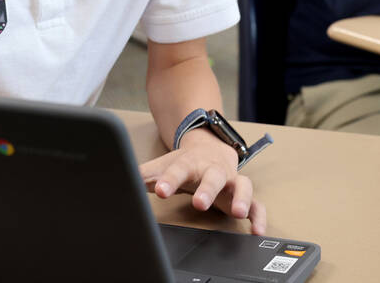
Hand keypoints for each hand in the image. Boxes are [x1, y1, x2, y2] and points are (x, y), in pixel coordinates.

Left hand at [138, 130, 267, 234]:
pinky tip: (256, 229)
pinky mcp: (242, 194)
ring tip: (237, 212)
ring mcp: (231, 181)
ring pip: (242, 185)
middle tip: (199, 203)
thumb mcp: (162, 167)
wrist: (208, 150)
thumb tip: (120, 178)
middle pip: (213, 176)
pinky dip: (258, 215)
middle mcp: (214, 170)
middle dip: (207, 190)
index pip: (180, 169)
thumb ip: (144, 175)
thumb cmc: (184, 164)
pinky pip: (257, 204)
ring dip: (240, 198)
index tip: (160, 190)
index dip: (170, 180)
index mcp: (191, 163)